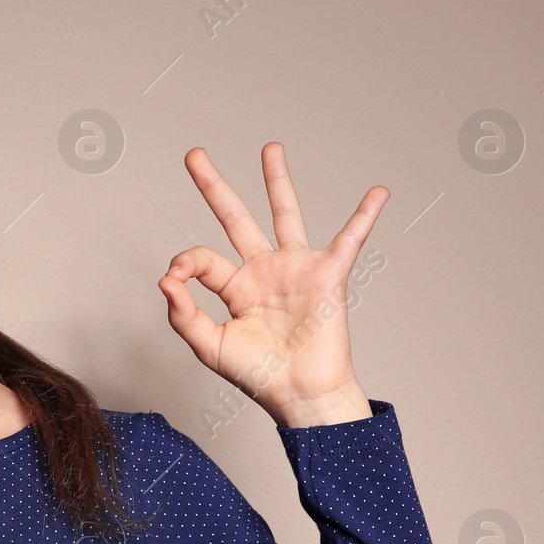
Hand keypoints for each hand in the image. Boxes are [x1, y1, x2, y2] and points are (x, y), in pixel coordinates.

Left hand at [156, 143, 385, 426]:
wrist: (299, 395)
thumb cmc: (258, 375)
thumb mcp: (209, 346)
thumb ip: (183, 314)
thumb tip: (165, 278)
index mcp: (234, 288)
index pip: (202, 259)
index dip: (185, 263)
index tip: (175, 277)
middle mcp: (262, 272)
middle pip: (235, 219)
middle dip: (214, 186)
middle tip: (194, 155)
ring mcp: (295, 270)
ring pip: (284, 214)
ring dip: (276, 181)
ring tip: (270, 148)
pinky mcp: (327, 275)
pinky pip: (349, 239)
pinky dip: (365, 216)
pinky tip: (378, 192)